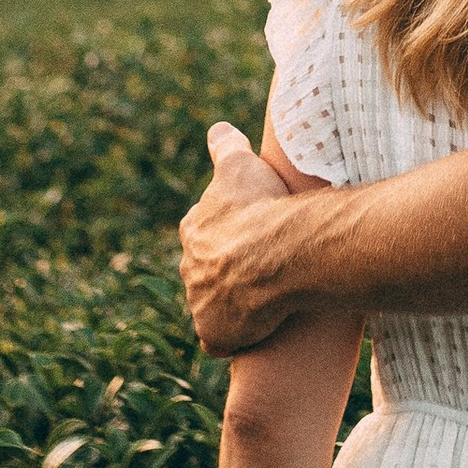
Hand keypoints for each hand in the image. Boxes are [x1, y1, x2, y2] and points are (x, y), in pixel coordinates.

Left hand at [180, 122, 301, 354]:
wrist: (278, 255)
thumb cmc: (261, 207)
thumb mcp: (241, 165)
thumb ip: (226, 145)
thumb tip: (218, 128)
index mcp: (194, 229)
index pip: (204, 231)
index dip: (228, 231)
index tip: (251, 231)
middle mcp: (190, 267)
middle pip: (206, 269)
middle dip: (226, 268)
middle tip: (261, 265)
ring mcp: (199, 303)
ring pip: (212, 304)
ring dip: (232, 302)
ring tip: (266, 297)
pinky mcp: (214, 334)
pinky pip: (221, 338)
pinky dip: (234, 335)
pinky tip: (256, 328)